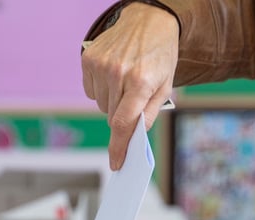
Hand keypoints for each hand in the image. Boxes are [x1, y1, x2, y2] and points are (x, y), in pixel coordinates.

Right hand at [81, 2, 178, 169]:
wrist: (148, 20)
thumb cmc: (159, 55)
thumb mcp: (165, 85)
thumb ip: (149, 114)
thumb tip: (134, 138)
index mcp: (141, 82)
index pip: (123, 124)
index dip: (118, 148)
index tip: (116, 163)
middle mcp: (118, 73)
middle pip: (111, 117)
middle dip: (122, 116)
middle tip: (134, 98)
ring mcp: (100, 65)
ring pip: (101, 105)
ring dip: (112, 101)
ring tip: (125, 81)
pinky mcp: (88, 59)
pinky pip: (90, 91)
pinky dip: (101, 89)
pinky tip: (113, 75)